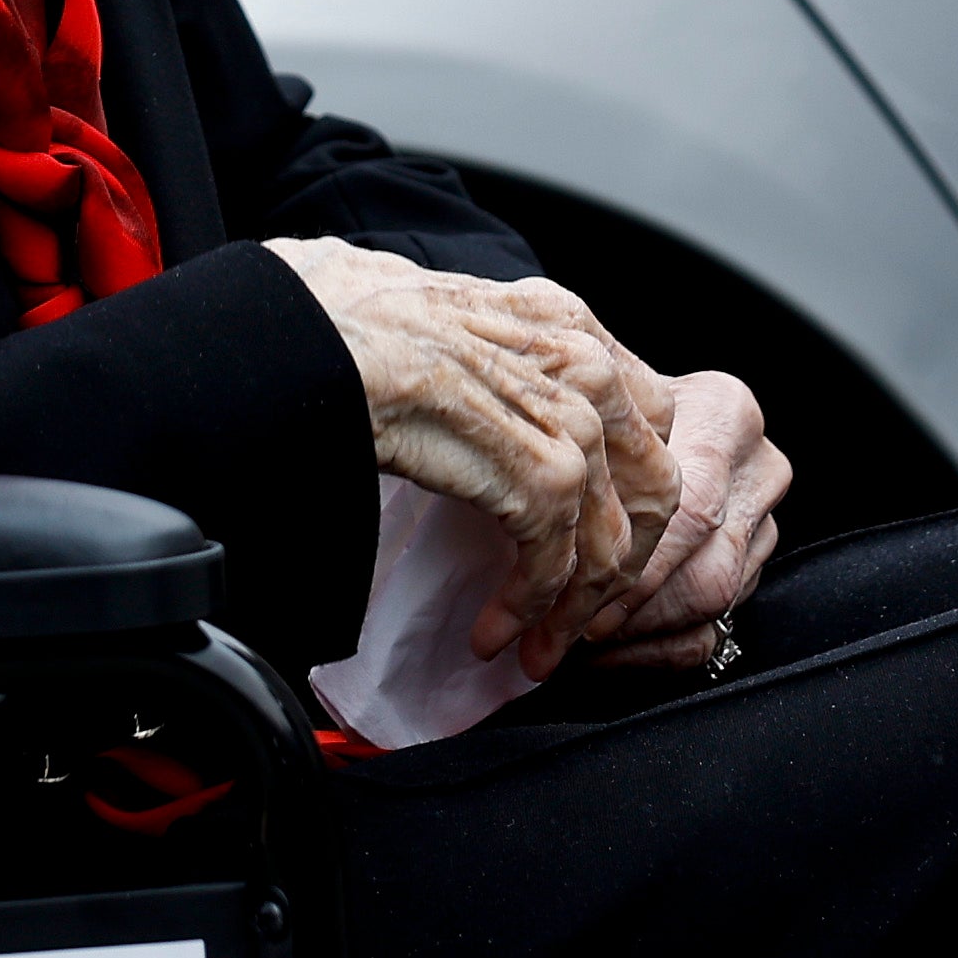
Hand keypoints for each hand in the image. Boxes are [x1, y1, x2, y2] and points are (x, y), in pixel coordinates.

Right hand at [267, 237, 681, 678]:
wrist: (304, 340)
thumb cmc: (338, 321)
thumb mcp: (437, 313)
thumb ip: (485, 345)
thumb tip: (479, 377)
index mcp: (561, 319)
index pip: (645, 418)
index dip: (626, 490)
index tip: (590, 540)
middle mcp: (581, 360)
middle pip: (653, 484)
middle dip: (621, 562)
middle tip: (580, 610)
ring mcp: (568, 418)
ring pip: (611, 540)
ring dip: (572, 607)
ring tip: (534, 644)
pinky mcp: (538, 476)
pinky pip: (558, 566)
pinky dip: (528, 609)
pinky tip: (493, 628)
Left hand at [586, 368, 789, 666]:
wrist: (642, 409)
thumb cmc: (598, 402)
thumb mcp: (586, 398)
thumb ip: (576, 443)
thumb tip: (527, 510)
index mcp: (724, 412)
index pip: (687, 509)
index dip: (624, 564)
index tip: (562, 595)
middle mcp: (756, 467)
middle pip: (704, 566)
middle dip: (624, 611)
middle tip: (557, 631)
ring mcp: (762, 522)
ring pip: (711, 602)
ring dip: (633, 633)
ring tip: (568, 641)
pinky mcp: (754, 566)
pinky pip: (713, 630)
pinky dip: (652, 651)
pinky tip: (601, 653)